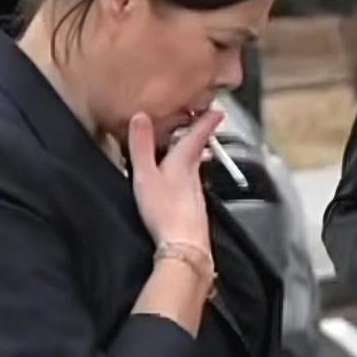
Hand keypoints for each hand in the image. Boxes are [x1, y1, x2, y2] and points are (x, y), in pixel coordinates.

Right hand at [128, 110, 223, 249]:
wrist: (185, 246)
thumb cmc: (166, 212)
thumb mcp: (146, 175)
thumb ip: (141, 146)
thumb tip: (140, 116)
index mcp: (184, 161)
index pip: (199, 134)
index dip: (208, 120)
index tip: (216, 110)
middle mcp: (194, 174)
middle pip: (197, 149)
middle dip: (196, 135)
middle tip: (196, 124)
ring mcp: (196, 193)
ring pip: (194, 167)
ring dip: (190, 156)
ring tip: (182, 150)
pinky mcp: (193, 208)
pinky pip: (190, 184)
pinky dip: (185, 176)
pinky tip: (176, 184)